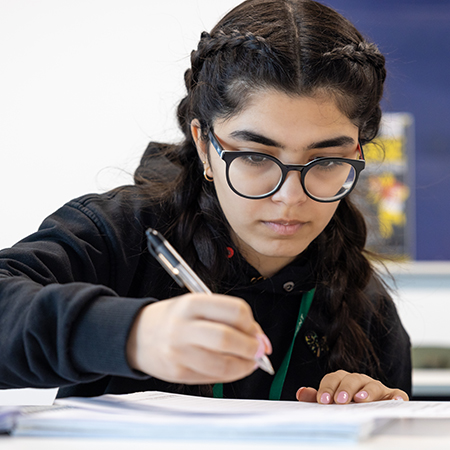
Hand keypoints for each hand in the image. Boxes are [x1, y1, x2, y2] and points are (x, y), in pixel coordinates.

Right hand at [126, 293, 271, 383]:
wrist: (137, 336)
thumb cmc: (173, 319)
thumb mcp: (197, 306)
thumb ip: (228, 318)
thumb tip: (259, 338)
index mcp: (192, 303)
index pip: (235, 311)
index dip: (252, 324)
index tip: (256, 331)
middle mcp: (184, 327)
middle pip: (228, 339)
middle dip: (251, 348)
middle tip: (258, 349)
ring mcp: (179, 352)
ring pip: (223, 364)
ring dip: (245, 365)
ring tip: (249, 361)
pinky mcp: (179, 374)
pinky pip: (213, 378)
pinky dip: (231, 375)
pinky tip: (234, 368)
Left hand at [296, 370, 408, 403]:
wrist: (370, 410)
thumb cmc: (347, 404)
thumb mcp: (330, 401)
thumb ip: (315, 397)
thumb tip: (300, 392)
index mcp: (343, 379)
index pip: (333, 378)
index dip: (327, 388)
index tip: (323, 400)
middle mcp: (360, 381)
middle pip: (352, 379)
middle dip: (345, 389)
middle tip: (340, 400)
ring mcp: (377, 388)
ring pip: (372, 385)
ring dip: (366, 392)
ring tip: (360, 400)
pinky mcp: (393, 397)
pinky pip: (397, 394)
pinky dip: (397, 397)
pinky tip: (396, 401)